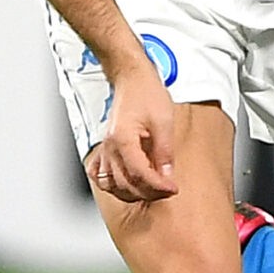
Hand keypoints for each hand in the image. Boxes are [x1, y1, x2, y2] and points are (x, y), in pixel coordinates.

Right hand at [87, 69, 179, 203]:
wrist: (132, 80)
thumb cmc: (146, 94)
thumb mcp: (164, 121)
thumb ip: (164, 151)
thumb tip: (167, 175)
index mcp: (123, 140)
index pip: (139, 174)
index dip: (158, 186)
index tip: (173, 188)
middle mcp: (110, 147)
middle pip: (125, 183)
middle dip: (149, 192)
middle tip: (167, 190)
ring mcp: (105, 149)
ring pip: (112, 184)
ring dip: (133, 192)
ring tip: (152, 189)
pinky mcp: (105, 149)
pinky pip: (101, 176)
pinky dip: (112, 185)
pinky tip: (126, 185)